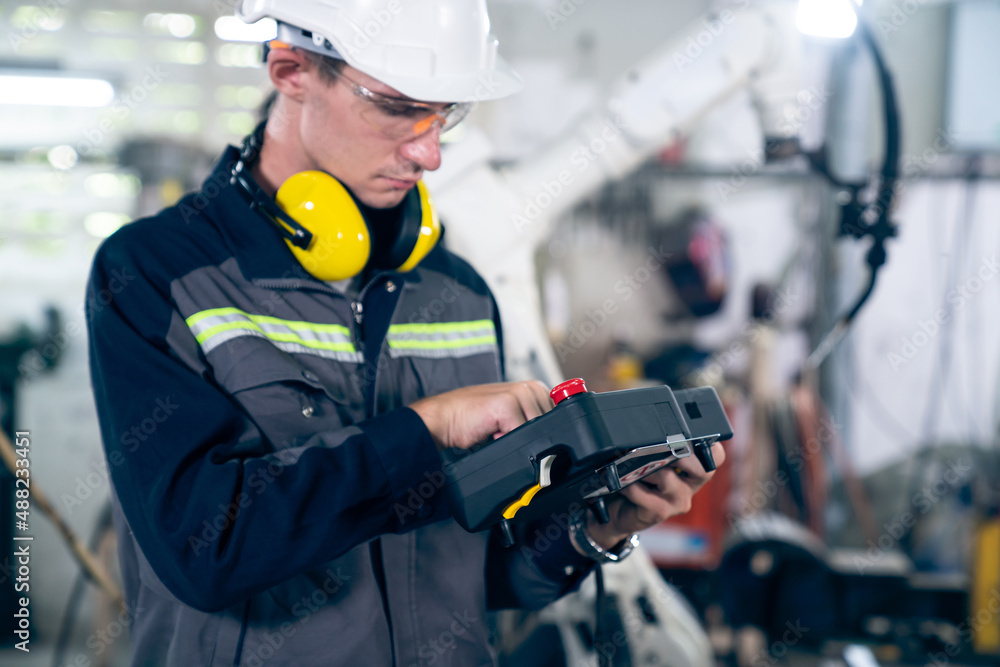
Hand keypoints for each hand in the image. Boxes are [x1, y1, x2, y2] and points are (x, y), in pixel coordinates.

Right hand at [409, 381, 552, 449]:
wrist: (443, 420)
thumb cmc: (473, 420)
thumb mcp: (512, 421)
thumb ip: (532, 424)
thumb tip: (556, 445)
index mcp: (536, 390)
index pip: (560, 419)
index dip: (547, 434)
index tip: (528, 439)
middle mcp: (531, 387)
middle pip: (551, 427)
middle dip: (531, 438)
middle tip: (505, 434)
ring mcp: (520, 393)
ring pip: (537, 430)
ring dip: (517, 439)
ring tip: (497, 431)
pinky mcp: (507, 402)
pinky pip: (521, 433)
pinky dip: (506, 440)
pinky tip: (491, 432)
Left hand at [585, 442, 725, 548]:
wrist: (621, 513)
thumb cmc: (637, 481)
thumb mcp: (651, 460)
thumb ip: (658, 446)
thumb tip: (648, 426)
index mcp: (693, 470)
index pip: (716, 456)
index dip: (707, 444)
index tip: (685, 435)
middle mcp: (690, 486)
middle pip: (704, 469)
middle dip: (679, 453)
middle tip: (655, 448)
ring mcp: (676, 501)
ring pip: (667, 477)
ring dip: (644, 468)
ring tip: (629, 465)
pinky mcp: (659, 513)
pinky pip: (641, 492)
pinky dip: (627, 484)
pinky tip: (621, 483)